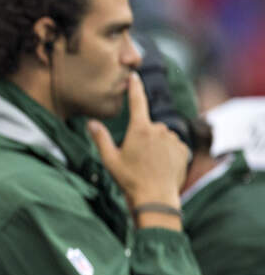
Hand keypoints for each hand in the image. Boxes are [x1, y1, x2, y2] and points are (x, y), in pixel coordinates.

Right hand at [88, 72, 188, 208]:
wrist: (156, 197)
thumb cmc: (129, 179)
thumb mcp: (110, 160)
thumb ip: (101, 139)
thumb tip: (91, 123)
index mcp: (140, 129)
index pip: (137, 102)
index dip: (135, 88)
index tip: (135, 76)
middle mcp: (159, 130)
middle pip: (148, 126)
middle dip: (142, 138)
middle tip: (136, 159)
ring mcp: (173, 140)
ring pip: (161, 136)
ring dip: (156, 146)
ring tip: (149, 166)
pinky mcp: (184, 150)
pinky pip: (173, 146)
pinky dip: (168, 153)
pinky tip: (161, 167)